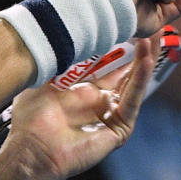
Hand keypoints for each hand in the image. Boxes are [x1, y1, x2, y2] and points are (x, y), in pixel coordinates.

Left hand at [0, 36, 156, 179]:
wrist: (30, 149)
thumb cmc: (30, 121)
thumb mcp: (40, 82)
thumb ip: (53, 62)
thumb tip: (59, 37)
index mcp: (81, 93)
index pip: (105, 69)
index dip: (116, 52)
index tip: (122, 29)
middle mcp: (98, 104)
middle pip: (124, 76)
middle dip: (136, 56)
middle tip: (147, 32)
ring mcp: (109, 117)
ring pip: (132, 87)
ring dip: (143, 65)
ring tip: (150, 42)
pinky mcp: (118, 129)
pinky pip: (132, 103)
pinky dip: (140, 82)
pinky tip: (145, 62)